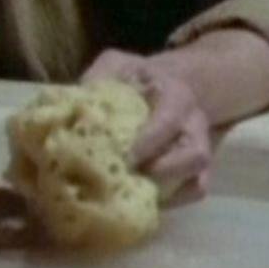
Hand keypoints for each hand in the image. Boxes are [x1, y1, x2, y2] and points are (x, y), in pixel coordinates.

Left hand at [81, 49, 212, 206]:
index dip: (150, 141)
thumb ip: (99, 78)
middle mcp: (194, 126)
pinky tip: (139, 200)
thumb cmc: (137, 76)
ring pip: (197, 181)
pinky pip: (192, 194)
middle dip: (162, 172)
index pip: (170, 121)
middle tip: (127, 177)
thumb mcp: (118, 64)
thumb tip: (70, 104)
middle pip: (195, 156)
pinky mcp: (194, 172)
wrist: (164, 83)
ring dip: (165, 193)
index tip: (126, 156)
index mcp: (177, 96)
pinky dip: (170, 202)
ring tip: (130, 194)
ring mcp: (198, 151)